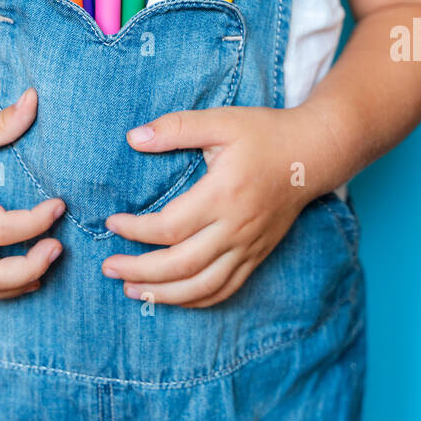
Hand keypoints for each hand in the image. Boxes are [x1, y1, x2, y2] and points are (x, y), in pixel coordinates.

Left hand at [101, 105, 310, 307]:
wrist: (312, 154)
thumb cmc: (263, 133)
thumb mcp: (220, 120)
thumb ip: (176, 128)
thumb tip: (133, 137)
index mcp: (223, 194)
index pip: (170, 227)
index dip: (135, 231)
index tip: (112, 223)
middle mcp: (237, 227)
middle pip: (182, 265)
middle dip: (140, 271)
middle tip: (108, 267)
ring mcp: (249, 246)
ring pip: (203, 286)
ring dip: (163, 294)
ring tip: (131, 289)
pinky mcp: (258, 255)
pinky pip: (225, 289)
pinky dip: (196, 299)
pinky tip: (172, 297)